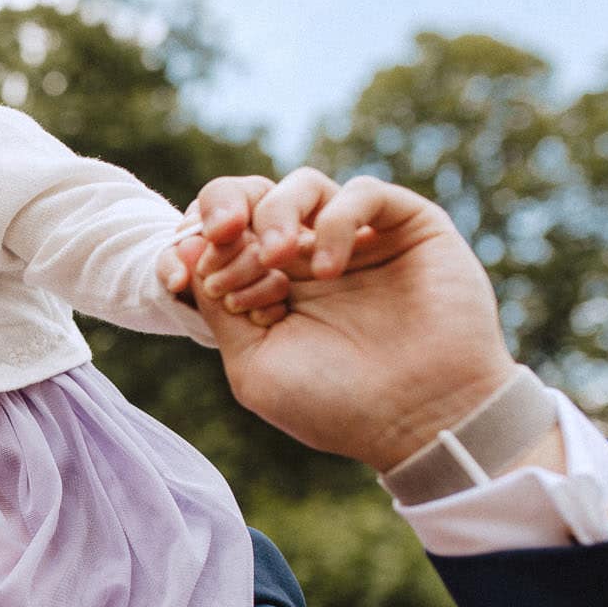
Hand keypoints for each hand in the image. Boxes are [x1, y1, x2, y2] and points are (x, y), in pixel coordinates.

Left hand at [182, 170, 517, 471]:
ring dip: (274, 211)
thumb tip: (185, 247)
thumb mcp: (253, 364)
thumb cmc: (336, 405)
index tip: (203, 285)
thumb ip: (215, 309)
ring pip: (303, 186)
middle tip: (222, 240)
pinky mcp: (408, 227)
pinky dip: (334, 220)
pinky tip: (327, 270)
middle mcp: (310, 258)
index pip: (219, 237)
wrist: (422, 420)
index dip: (201, 248)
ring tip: (273, 255)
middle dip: (223, 214)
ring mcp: (358, 239)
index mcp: (269, 287)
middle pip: (253, 200)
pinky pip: (362, 192)